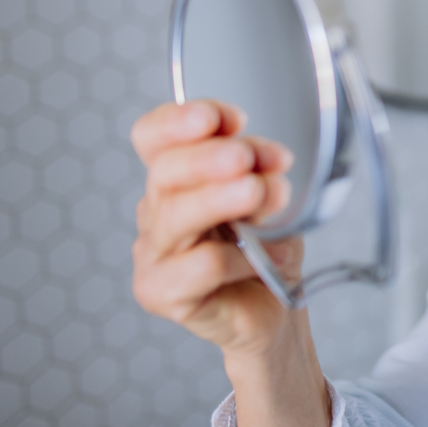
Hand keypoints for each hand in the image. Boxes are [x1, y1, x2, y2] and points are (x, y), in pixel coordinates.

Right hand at [131, 101, 330, 426]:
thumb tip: (267, 160)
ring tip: (260, 194)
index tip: (233, 118)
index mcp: (176, 176)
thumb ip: (260, 170)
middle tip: (247, 158)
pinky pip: (201, 266)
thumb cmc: (265, 247)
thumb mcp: (268, 194)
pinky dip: (239, 258)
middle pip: (164, 171)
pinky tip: (262, 260)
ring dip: (221, 199)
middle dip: (209, 157)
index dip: (182, 120)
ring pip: (177, 216)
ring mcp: (154, 253)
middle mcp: (157, 210)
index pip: (153, 136)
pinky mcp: (161, 293)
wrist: (274, 308)